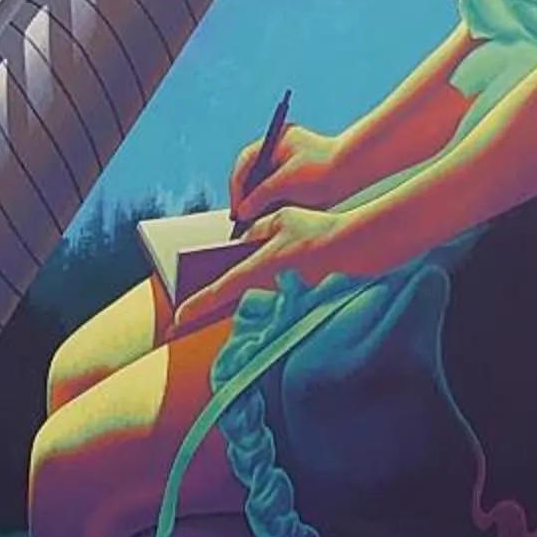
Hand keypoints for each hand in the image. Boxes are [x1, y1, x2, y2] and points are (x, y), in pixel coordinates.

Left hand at [169, 203, 352, 334]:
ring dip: (262, 285)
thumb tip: (242, 240)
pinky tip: (296, 268)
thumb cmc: (318, 231)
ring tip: (268, 271)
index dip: (195, 305)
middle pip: (240, 295)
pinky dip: (282, 283)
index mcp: (256, 268)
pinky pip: (282, 294)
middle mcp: (268, 288)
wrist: (359, 248)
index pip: (217, 291)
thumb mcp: (281, 218)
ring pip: (262, 294)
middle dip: (230, 293)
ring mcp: (285, 298)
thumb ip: (256, 229)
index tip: (177, 318)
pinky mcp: (302, 302)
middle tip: (217, 291)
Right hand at [230, 122, 346, 227]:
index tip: (237, 210)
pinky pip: (279, 190)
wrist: (356, 170)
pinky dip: (273, 203)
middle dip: (248, 197)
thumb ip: (260, 197)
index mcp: (275, 140)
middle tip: (241, 221)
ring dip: (260, 202)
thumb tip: (243, 212)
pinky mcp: (300, 175)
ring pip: (266, 184)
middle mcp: (280, 148)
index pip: (245, 163)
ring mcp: (290, 161)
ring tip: (254, 224)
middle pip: (253, 174)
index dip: (237, 188)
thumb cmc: (322, 170)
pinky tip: (271, 220)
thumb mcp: (285, 184)